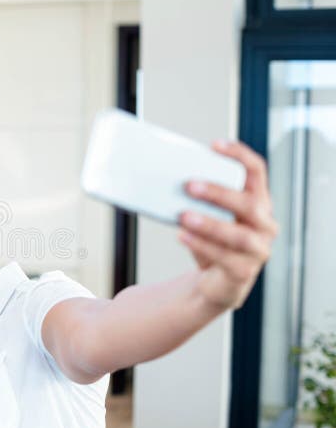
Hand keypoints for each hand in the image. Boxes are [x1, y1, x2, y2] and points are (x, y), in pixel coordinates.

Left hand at [178, 140, 277, 309]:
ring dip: (210, 223)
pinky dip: (202, 245)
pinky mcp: (244, 272)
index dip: (239, 155)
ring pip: (239, 235)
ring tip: (183, 216)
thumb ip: (197, 201)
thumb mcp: (207, 217)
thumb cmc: (212, 242)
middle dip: (219, 193)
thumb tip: (163, 179)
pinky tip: (183, 236)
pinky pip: (225, 258)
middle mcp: (264, 224)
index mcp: (258, 202)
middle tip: (190, 185)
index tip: (215, 145)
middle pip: (249, 203)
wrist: (215, 282)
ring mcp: (258, 250)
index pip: (256, 171)